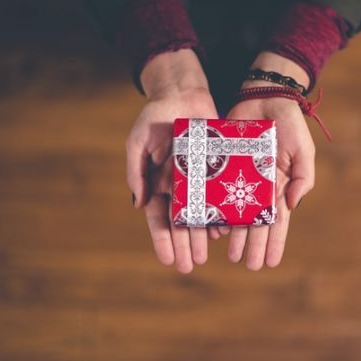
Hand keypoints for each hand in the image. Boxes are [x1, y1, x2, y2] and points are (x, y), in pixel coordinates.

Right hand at [126, 49, 218, 273]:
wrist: (182, 94)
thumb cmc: (156, 116)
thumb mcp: (139, 141)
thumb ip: (136, 171)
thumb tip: (139, 204)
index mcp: (157, 183)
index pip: (159, 218)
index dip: (163, 239)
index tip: (168, 260)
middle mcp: (179, 186)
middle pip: (181, 223)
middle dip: (184, 245)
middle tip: (189, 266)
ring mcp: (199, 180)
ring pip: (200, 214)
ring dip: (201, 236)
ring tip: (205, 255)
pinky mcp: (216, 170)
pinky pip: (219, 196)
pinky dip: (221, 214)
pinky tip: (224, 230)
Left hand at [225, 52, 315, 269]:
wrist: (263, 96)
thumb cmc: (288, 123)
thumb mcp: (303, 150)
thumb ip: (303, 177)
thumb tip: (293, 205)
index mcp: (279, 186)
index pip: (277, 221)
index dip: (275, 242)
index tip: (271, 263)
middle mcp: (259, 187)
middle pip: (255, 223)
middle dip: (253, 245)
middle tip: (248, 265)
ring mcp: (240, 178)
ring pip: (236, 212)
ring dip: (234, 234)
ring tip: (230, 254)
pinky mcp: (222, 166)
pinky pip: (217, 191)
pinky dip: (216, 209)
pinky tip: (213, 227)